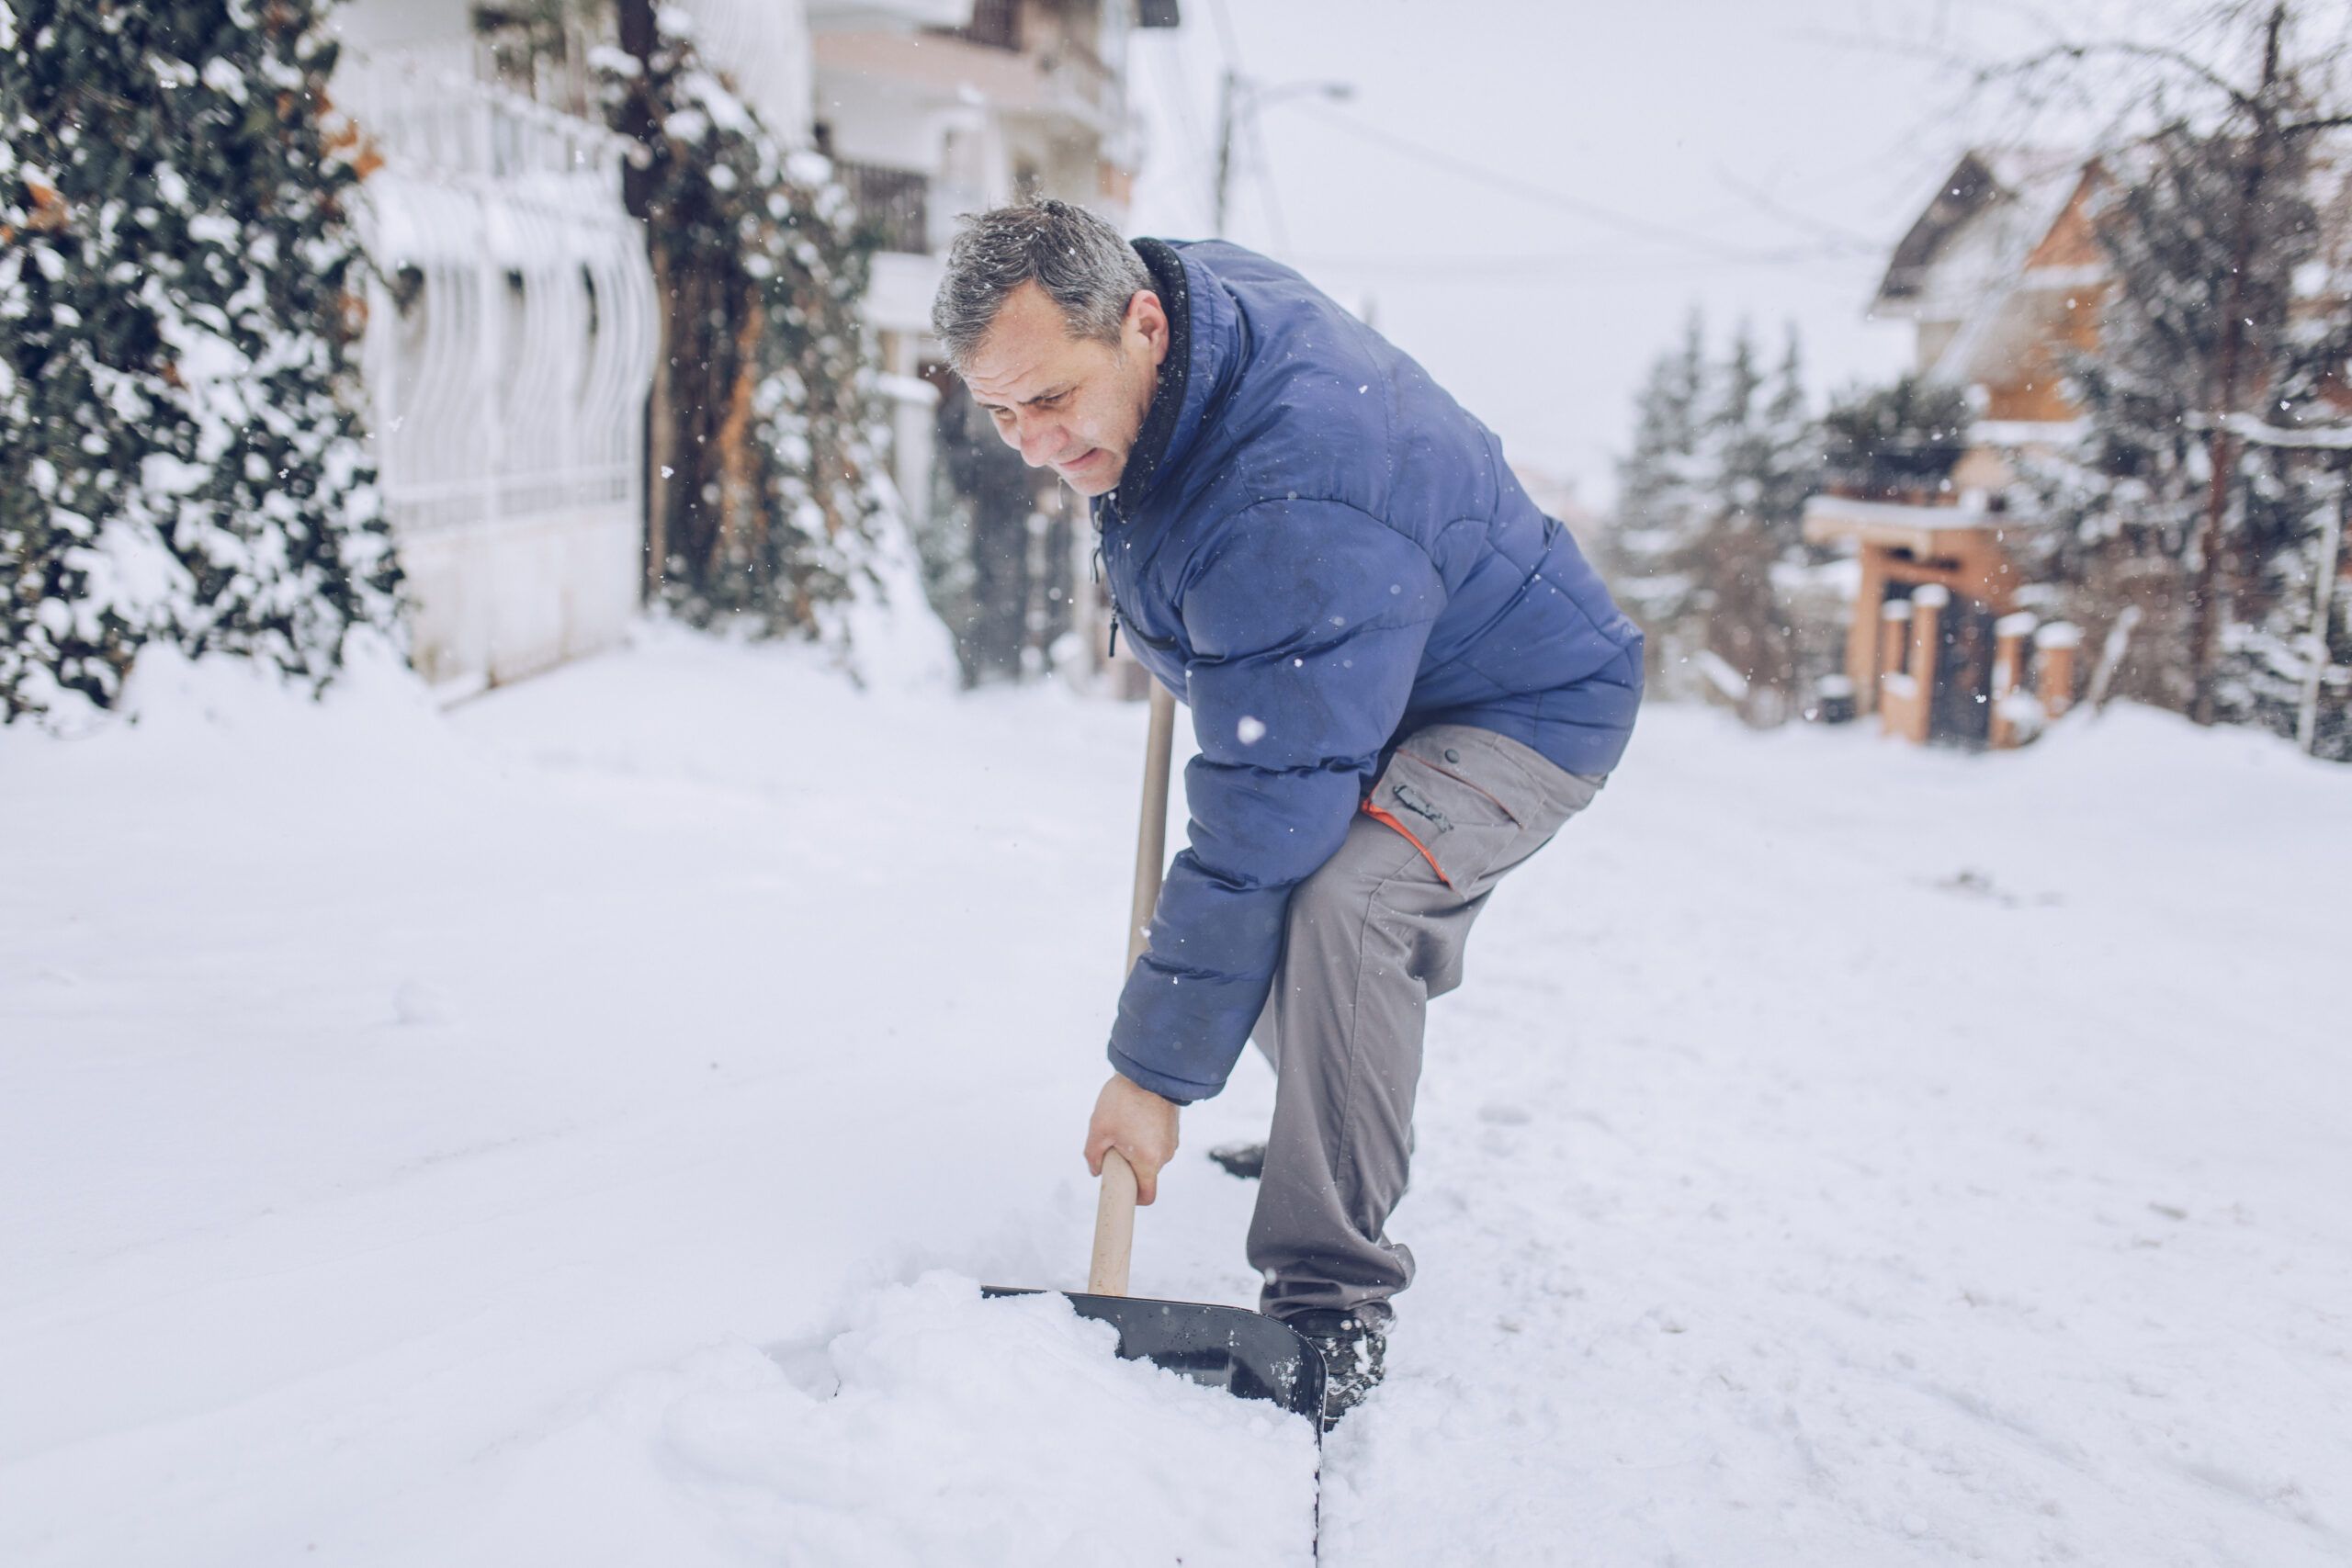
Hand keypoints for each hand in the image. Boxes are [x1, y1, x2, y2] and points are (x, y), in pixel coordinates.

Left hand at [1084, 1073, 1180, 1204]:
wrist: (1150, 1070)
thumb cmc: (1124, 1100)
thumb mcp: (1099, 1129)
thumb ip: (1093, 1155)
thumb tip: (1096, 1170)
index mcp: (1148, 1161)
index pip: (1147, 1196)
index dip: (1132, 1198)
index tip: (1120, 1188)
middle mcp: (1165, 1154)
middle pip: (1145, 1173)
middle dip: (1128, 1165)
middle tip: (1113, 1143)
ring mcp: (1171, 1140)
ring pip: (1149, 1156)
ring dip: (1136, 1149)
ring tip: (1124, 1124)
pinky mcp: (1173, 1127)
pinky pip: (1155, 1141)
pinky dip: (1144, 1137)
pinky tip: (1134, 1116)